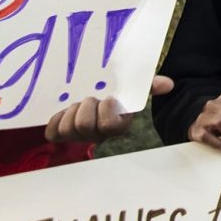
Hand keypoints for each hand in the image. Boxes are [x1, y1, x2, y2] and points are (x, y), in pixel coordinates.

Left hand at [45, 75, 173, 142]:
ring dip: (71, 112)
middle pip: (85, 126)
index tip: (108, 98)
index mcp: (117, 125)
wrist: (94, 97)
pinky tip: (63, 111)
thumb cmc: (116, 94)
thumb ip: (148, 85)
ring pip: (68, 129)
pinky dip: (56, 119)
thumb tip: (168, 84)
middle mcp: (97, 134)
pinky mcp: (60, 134)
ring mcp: (78, 136)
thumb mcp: (133, 87)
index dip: (106, 110)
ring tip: (77, 103)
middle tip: (90, 98)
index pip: (109, 126)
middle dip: (85, 107)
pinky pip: (52, 133)